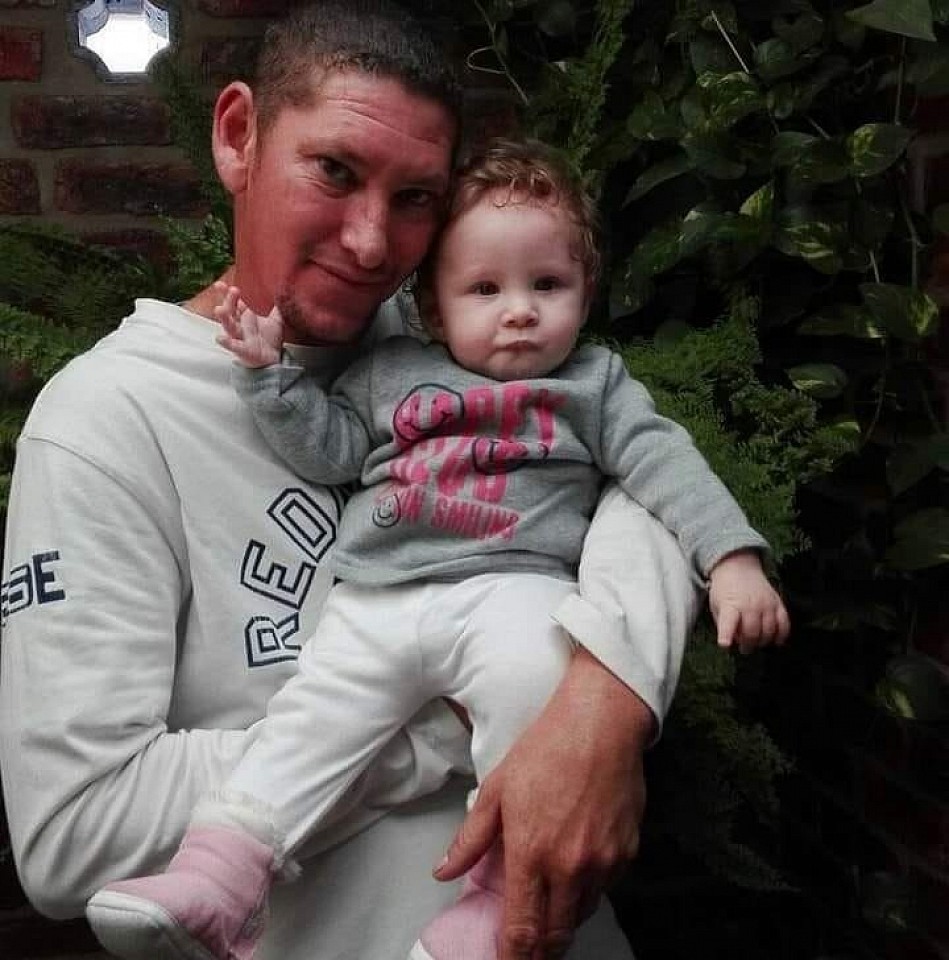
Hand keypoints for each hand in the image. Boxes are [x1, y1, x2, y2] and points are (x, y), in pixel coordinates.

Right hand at [213, 282, 282, 367]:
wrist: (273, 359)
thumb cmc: (269, 339)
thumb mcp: (276, 321)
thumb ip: (277, 309)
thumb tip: (283, 295)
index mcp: (245, 316)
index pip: (235, 302)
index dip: (229, 293)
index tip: (226, 285)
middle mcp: (240, 325)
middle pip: (230, 311)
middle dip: (229, 300)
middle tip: (232, 290)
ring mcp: (239, 338)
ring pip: (229, 326)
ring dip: (224, 318)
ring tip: (218, 309)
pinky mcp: (242, 350)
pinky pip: (233, 346)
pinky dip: (226, 342)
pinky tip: (219, 338)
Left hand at [434, 648, 650, 959]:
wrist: (600, 724)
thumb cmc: (547, 749)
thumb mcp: (497, 789)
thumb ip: (470, 838)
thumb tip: (444, 871)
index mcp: (532, 854)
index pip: (523, 931)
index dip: (513, 957)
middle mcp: (571, 868)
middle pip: (556, 935)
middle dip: (539, 949)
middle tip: (526, 945)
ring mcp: (604, 863)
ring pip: (581, 913)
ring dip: (563, 918)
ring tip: (548, 901)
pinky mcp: (627, 853)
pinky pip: (605, 888)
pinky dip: (587, 890)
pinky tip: (575, 868)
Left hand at [708, 550, 789, 652]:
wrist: (738, 567)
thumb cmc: (725, 590)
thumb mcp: (716, 605)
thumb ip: (723, 624)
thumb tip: (732, 642)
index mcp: (730, 605)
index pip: (728, 622)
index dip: (726, 635)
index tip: (724, 644)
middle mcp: (750, 604)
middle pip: (752, 632)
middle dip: (748, 645)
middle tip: (744, 648)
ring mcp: (766, 603)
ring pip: (769, 631)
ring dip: (763, 642)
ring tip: (756, 643)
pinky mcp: (778, 603)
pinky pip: (784, 623)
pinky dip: (781, 635)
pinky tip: (775, 641)